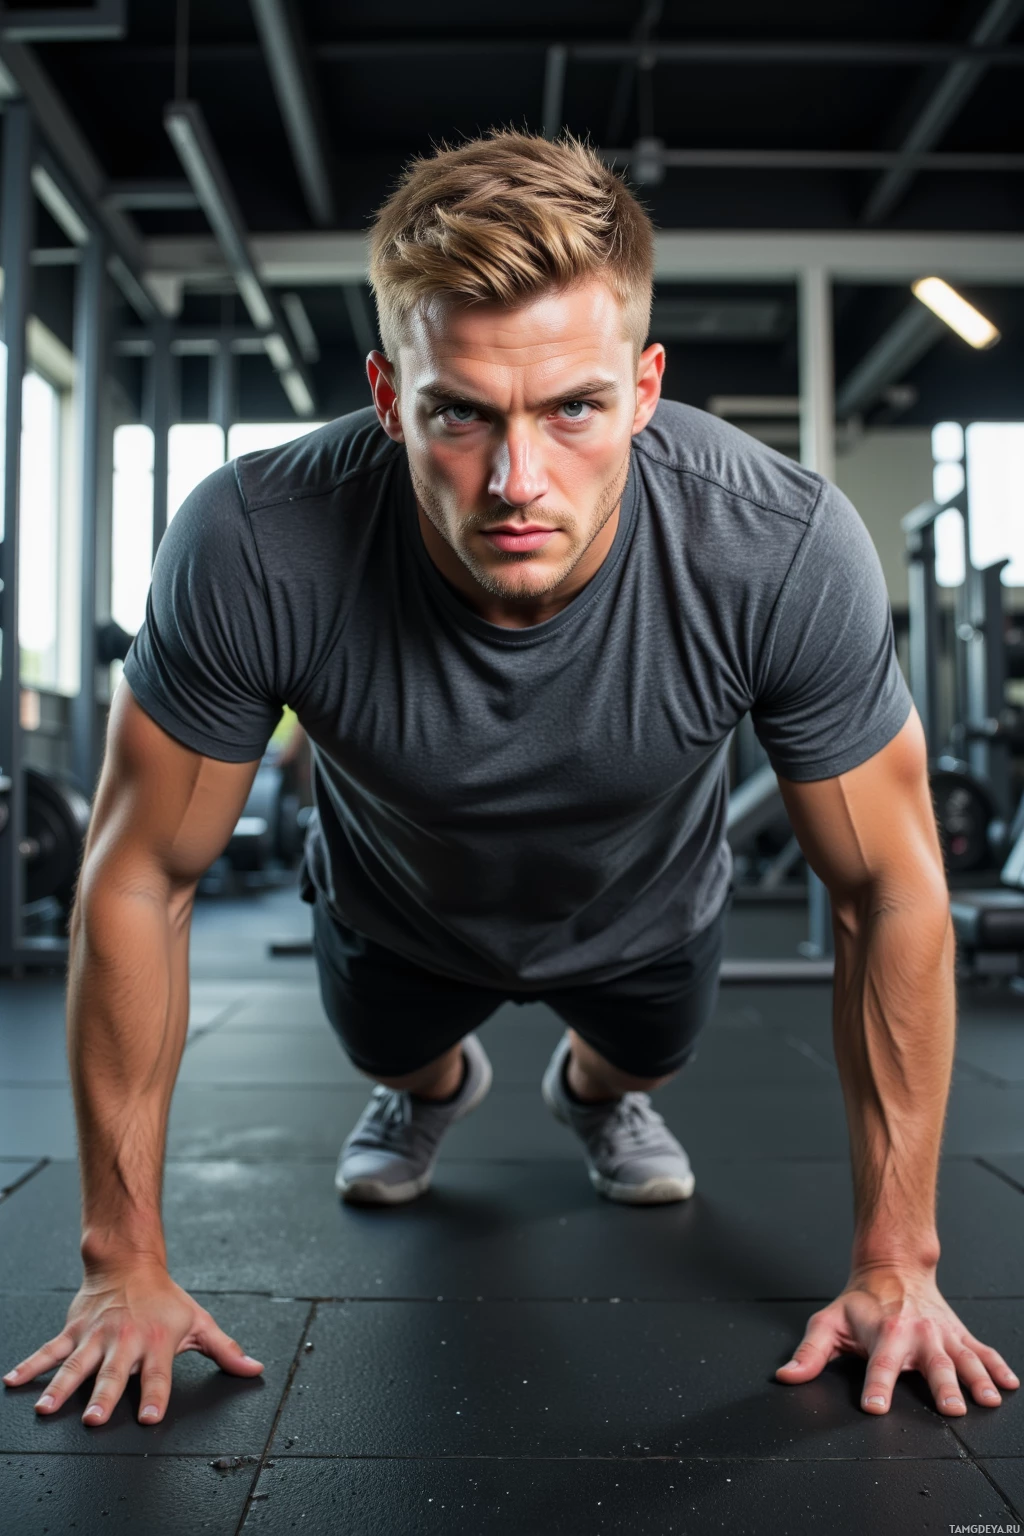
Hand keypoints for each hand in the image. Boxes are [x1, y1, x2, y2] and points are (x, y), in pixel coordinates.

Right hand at [2, 1261, 263, 1425]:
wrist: (128, 1262)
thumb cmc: (165, 1298)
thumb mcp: (199, 1322)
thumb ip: (225, 1349)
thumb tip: (254, 1369)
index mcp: (156, 1342)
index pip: (158, 1374)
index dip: (155, 1395)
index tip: (150, 1415)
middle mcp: (124, 1341)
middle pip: (113, 1374)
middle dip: (104, 1396)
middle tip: (95, 1418)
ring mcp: (95, 1337)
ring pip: (76, 1365)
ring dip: (61, 1387)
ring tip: (47, 1408)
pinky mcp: (73, 1332)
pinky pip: (49, 1350)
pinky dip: (31, 1365)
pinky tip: (14, 1381)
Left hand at [775, 1264, 1019, 1415]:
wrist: (893, 1267)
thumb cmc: (860, 1302)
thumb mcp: (828, 1322)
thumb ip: (809, 1353)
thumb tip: (787, 1376)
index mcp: (885, 1334)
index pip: (878, 1365)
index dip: (876, 1386)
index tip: (875, 1406)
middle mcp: (917, 1335)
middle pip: (931, 1364)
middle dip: (942, 1387)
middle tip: (951, 1410)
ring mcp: (942, 1335)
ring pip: (964, 1359)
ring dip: (977, 1380)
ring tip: (987, 1400)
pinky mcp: (959, 1334)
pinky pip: (983, 1351)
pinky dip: (998, 1367)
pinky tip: (1009, 1385)